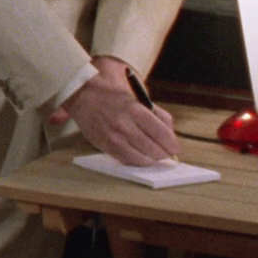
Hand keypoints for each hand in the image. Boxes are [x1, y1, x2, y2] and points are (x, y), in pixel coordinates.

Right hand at [48, 57, 178, 164]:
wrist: (83, 96)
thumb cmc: (112, 96)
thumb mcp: (138, 98)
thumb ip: (157, 114)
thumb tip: (170, 134)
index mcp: (135, 110)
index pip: (162, 134)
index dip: (172, 144)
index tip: (174, 147)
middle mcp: (125, 125)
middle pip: (154, 149)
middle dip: (163, 153)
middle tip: (164, 152)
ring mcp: (114, 138)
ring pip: (142, 159)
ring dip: (151, 159)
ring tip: (152, 154)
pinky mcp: (105, 146)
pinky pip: (127, 161)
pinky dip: (136, 161)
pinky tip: (139, 155)